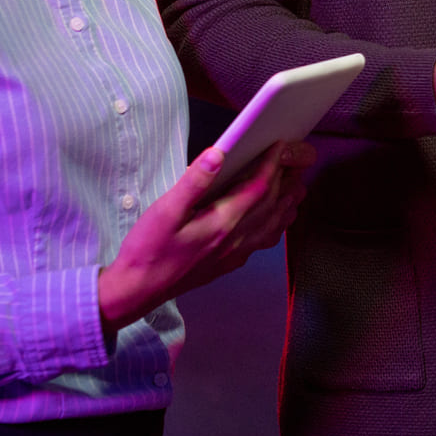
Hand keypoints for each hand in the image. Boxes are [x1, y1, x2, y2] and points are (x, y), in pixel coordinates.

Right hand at [97, 139, 312, 336]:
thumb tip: (217, 154)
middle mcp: (236, 239)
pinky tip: (276, 219)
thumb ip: (193, 181)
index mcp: (222, 223)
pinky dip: (277, 225)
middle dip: (288, 179)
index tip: (280, 145)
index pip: (259, 188)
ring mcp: (235, 253)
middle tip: (298, 159)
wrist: (137, 291)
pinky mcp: (230, 262)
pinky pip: (265, 240)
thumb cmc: (147, 250)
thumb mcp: (164, 210)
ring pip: (274, 225)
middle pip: (273, 205)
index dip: (273, 164)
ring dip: (288, 203)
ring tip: (297, 185)